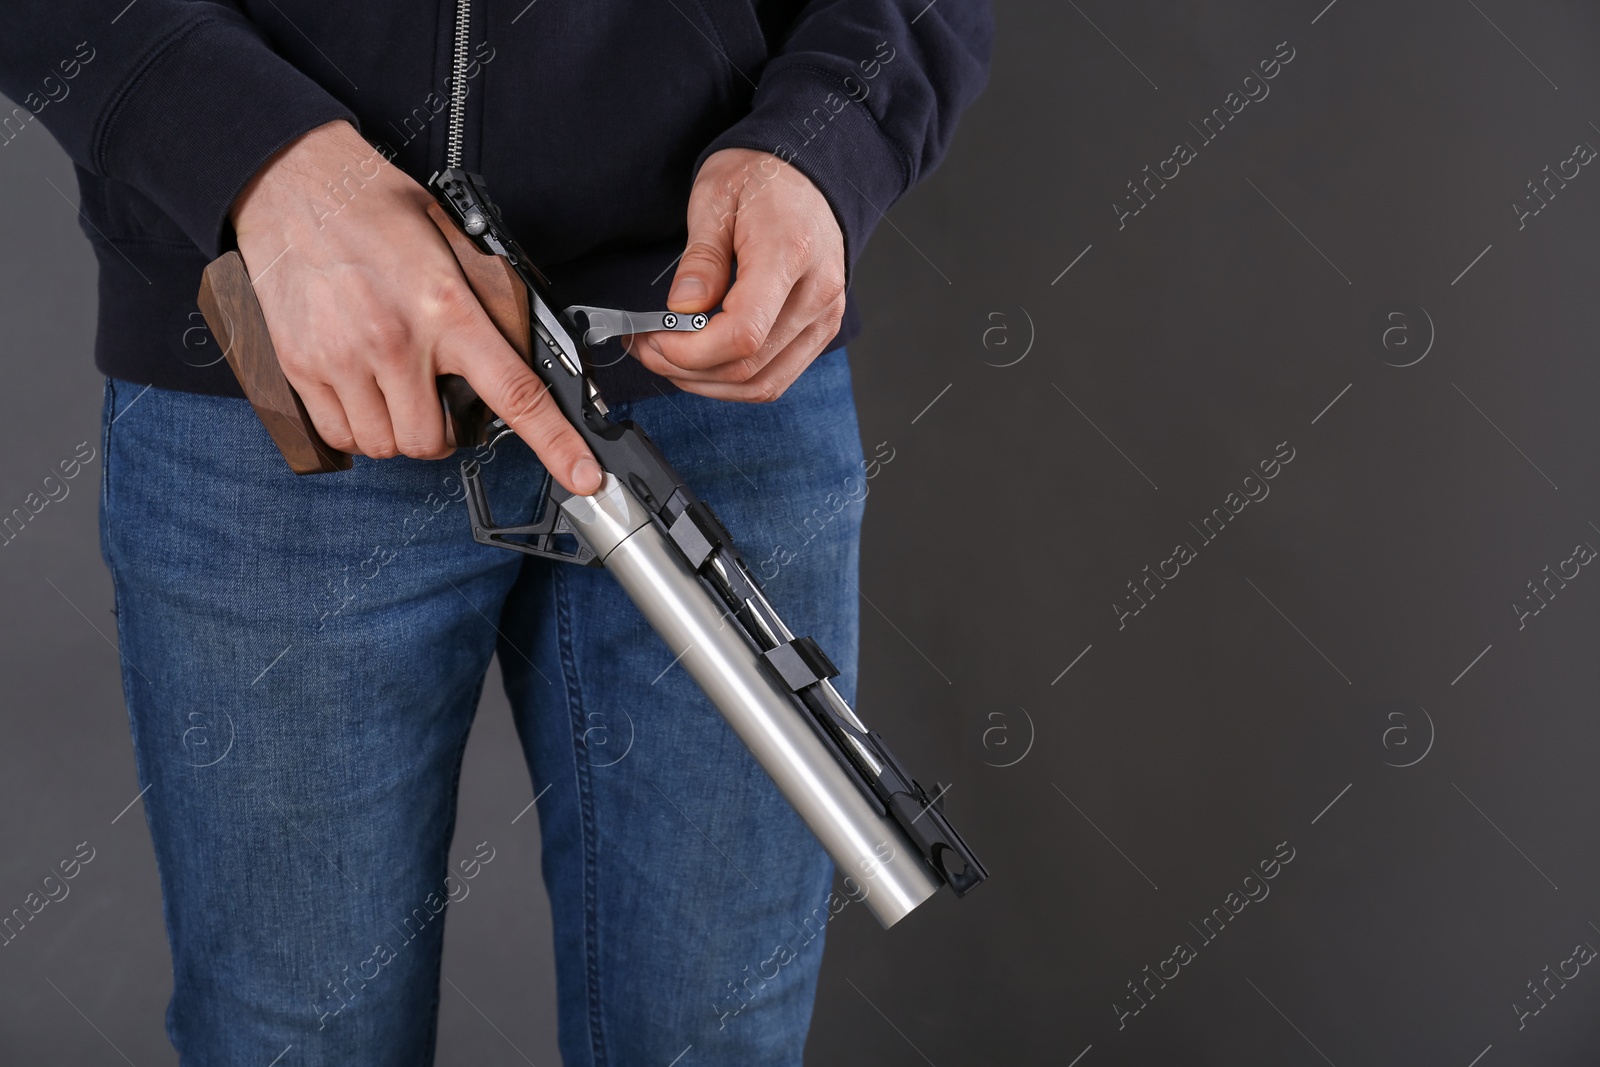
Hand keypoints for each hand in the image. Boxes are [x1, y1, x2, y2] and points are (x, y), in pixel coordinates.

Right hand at [228, 120, 602, 493]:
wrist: (292, 182)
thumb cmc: (373, 207)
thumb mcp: (450, 242)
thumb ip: (479, 302)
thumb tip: (515, 349)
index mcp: (447, 308)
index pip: (515, 393)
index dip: (555, 443)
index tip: (584, 476)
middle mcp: (397, 341)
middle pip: (434, 441)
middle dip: (443, 434)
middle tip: (437, 401)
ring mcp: (344, 358)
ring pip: (386, 445)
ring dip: (397, 432)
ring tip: (394, 391)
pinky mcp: (301, 366)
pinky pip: (339, 435)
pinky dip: (355, 428)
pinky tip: (360, 393)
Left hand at [628, 148, 846, 401]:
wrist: (807, 172)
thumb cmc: (763, 177)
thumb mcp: (715, 198)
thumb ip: (700, 260)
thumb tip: (682, 311)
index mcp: (790, 253)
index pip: (743, 334)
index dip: (690, 351)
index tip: (654, 337)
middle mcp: (817, 294)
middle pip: (748, 368)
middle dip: (686, 368)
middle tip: (646, 347)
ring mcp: (824, 318)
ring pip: (761, 385)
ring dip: (707, 383)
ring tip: (669, 357)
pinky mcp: (820, 331)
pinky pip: (775, 378)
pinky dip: (733, 380)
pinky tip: (702, 361)